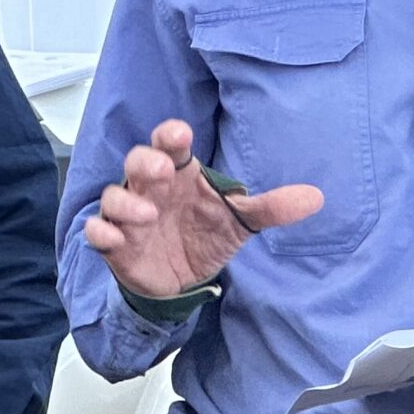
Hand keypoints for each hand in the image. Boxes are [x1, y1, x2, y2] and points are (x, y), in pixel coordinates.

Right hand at [82, 121, 322, 297]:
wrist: (184, 280)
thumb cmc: (206, 234)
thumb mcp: (240, 222)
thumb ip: (272, 208)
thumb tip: (316, 197)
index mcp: (180, 174)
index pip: (169, 144)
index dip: (170, 135)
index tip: (178, 133)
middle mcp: (151, 188)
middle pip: (137, 160)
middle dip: (145, 161)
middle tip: (162, 171)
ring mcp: (130, 215)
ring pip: (114, 195)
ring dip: (125, 202)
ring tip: (147, 215)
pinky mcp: (116, 244)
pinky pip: (98, 231)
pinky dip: (101, 232)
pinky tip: (114, 238)